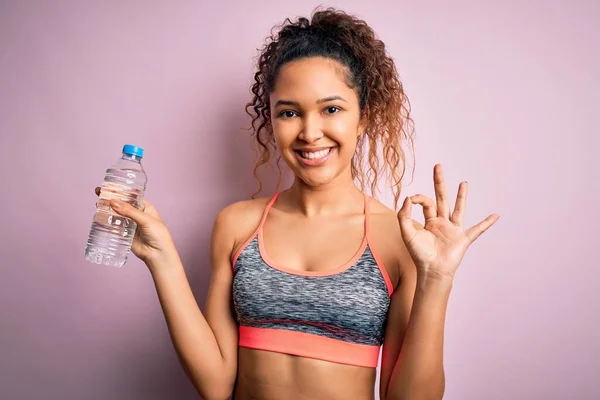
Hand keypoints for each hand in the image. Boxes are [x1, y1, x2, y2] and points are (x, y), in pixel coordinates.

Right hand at [95, 187, 175, 265]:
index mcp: (144, 207)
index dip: (119, 191)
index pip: (130, 196)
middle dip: (110, 199)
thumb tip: (113, 202)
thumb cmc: (158, 235)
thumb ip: (129, 211)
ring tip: (97, 205)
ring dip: (107, 210)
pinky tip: (99, 218)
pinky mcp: (125, 234)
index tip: (108, 186)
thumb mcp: (145, 220)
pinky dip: (107, 222)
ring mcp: (130, 224)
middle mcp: (137, 214)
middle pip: (121, 205)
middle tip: (99, 193)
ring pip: (116, 215)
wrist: (157, 255)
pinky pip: (114, 226)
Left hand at [397, 164, 498, 280]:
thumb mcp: (407, 233)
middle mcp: (442, 222)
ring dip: (461, 196)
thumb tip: (408, 198)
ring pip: (458, 209)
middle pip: (441, 198)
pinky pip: (477, 229)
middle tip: (438, 166)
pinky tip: (496, 215)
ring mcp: (454, 230)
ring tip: (464, 183)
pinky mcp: (463, 238)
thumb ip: (404, 216)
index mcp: (429, 221)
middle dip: (439, 182)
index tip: (412, 198)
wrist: (431, 271)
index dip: (419, 198)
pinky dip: (487, 223)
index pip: (426, 202)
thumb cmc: (419, 255)